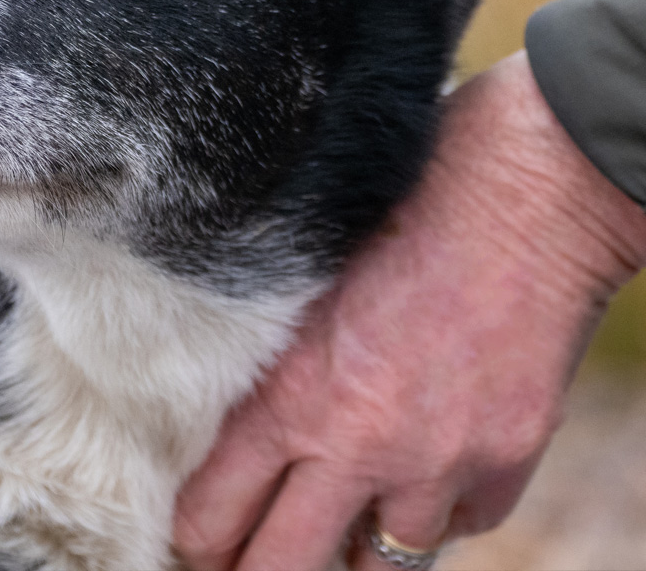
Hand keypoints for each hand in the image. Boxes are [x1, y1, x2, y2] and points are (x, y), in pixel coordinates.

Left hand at [173, 51, 645, 570]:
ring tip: (338, 519)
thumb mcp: (304, 278)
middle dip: (255, 570)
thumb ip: (274, 360)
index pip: (213, 513)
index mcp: (290, 394)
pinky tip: (423, 471)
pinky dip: (436, 509)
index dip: (195, 535)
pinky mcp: (508, 460)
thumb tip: (242, 418)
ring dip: (356, 543)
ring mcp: (441, 463)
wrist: (529, 191)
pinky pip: (460, 525)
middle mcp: (360, 446)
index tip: (194, 534)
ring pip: (383, 560)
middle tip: (241, 563)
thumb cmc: (402, 205)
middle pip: (284, 567)